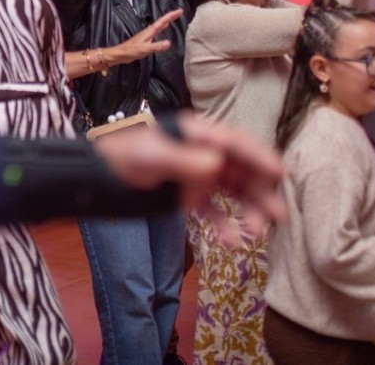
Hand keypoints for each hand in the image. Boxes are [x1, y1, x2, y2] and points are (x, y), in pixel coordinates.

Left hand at [92, 113, 284, 244]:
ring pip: (233, 191)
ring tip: (259, 231)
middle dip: (261, 190)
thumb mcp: (151, 157)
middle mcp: (201, 152)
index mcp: (195, 133)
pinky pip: (212, 210)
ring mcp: (195, 174)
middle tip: (279, 214)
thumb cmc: (120, 158)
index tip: (280, 173)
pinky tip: (232, 242)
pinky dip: (224, 224)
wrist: (93, 179)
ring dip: (249, 209)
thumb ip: (184, 160)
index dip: (259, 156)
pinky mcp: (186, 196)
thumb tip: (219, 164)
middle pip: (241, 169)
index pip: (234, 142)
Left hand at [101, 9, 184, 65]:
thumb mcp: (146, 49)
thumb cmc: (131, 51)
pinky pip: (157, 30)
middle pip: (162, 21)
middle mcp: (149, 31)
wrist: (121, 54)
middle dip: (171, 16)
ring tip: (174, 17)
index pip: (162, 21)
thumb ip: (157, 46)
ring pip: (160, 25)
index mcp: (149, 31)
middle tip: (179, 12)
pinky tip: (164, 28)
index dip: (171, 15)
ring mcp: (147, 34)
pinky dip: (162, 27)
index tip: (179, 11)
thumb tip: (169, 43)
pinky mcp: (146, 39)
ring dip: (167, 21)